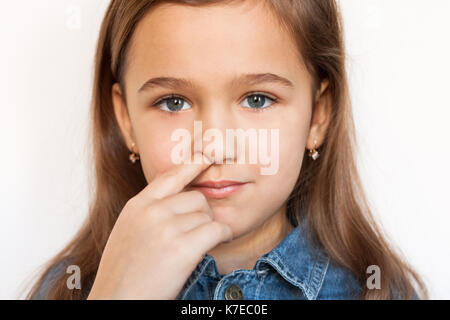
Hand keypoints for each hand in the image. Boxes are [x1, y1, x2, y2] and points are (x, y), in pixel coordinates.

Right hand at [87, 155, 232, 298]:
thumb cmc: (123, 273)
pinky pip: (216, 230)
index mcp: (137, 206)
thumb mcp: (128, 231)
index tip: (206, 158)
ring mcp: (166, 229)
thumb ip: (148, 213)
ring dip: (210, 229)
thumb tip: (178, 201)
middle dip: (203, 214)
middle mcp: (151, 212)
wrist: (116, 302)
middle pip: (196, 197)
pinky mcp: (182, 249)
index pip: (169, 176)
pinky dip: (223, 235)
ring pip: (207, 215)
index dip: (191, 165)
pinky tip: (219, 242)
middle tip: (199, 231)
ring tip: (203, 243)